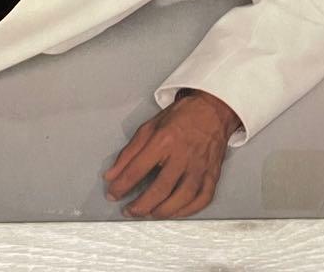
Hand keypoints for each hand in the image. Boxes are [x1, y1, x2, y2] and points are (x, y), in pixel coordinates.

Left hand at [102, 90, 240, 218]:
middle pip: (160, 188)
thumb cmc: (179, 117)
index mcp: (164, 140)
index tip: (113, 194)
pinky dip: (187, 210)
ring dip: (163, 210)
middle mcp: (183, 155)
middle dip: (141, 205)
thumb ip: (129, 153)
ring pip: (182, 197)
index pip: (137, 169)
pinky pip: (201, 199)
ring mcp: (200, 166)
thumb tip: (111, 176)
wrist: (211, 110)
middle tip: (129, 211)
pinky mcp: (213, 174)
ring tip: (149, 213)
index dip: (121, 185)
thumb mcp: (149, 127)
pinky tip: (175, 212)